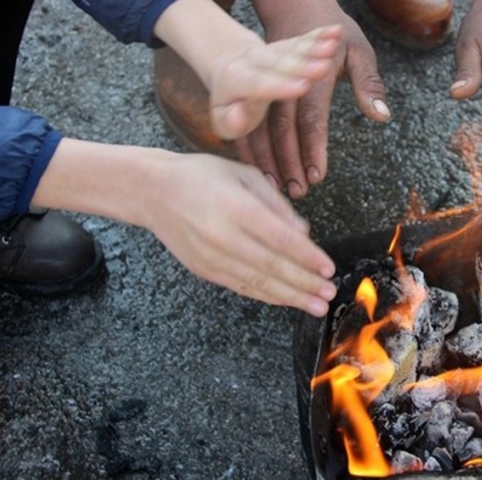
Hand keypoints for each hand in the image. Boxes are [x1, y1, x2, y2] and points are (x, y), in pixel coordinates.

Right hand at [34, 139, 336, 315]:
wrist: (152, 192)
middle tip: (329, 294)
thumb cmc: (203, 176)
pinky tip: (288, 300)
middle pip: (271, 266)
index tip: (329, 268)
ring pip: (258, 283)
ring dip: (291, 297)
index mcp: (235, 206)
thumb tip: (304, 234)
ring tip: (317, 306)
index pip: (279, 238)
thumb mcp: (245, 174)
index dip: (307, 257)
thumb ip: (276, 204)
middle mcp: (222, 235)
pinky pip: (242, 286)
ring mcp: (211, 257)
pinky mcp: (204, 270)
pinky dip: (267, 295)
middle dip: (305, 283)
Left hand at [207, 24, 345, 140]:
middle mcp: (254, 60)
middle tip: (324, 67)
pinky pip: (304, 39)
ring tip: (333, 45)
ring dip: (314, 47)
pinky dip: (320, 35)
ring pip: (294, 48)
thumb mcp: (221, 118)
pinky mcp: (287, 46)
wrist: (227, 67)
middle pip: (280, 62)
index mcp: (237, 79)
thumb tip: (239, 118)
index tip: (301, 86)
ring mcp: (272, 51)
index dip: (279, 85)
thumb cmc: (228, 104)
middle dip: (302, 65)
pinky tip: (336, 31)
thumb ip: (230, 122)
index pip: (258, 84)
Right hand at [241, 0, 388, 197]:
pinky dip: (254, 146)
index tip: (316, 175)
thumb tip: (381, 115)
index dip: (313, 147)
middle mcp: (286, 79)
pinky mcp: (258, 86)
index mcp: (314, 72)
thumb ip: (369, 84)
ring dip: (269, 158)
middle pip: (282, 127)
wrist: (296, 4)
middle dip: (288, 161)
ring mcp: (268, 81)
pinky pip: (251, 121)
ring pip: (262, 126)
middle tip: (297, 191)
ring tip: (279, 186)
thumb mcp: (359, 51)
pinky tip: (261, 169)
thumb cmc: (336, 33)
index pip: (312, 117)